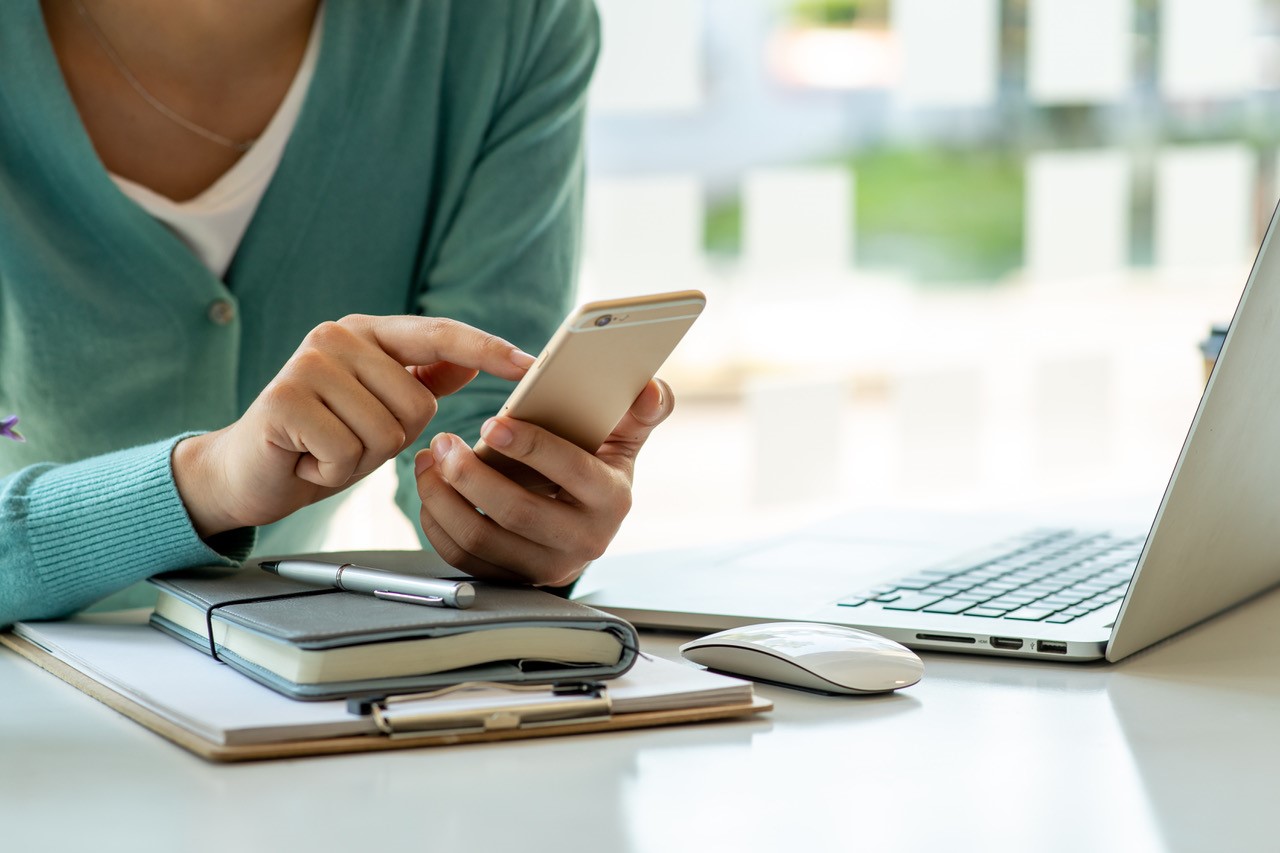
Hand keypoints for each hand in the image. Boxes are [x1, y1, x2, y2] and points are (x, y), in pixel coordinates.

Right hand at [174, 315, 534, 537]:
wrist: (246, 472)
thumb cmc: (320, 440)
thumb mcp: (379, 409)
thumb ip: (420, 380)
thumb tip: (468, 359)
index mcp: (368, 332)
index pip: (440, 334)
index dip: (488, 349)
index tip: (530, 365)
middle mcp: (337, 336)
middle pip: (418, 406)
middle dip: (391, 440)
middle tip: (346, 438)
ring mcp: (308, 363)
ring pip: (386, 433)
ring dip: (359, 459)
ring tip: (324, 448)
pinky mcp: (285, 399)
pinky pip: (348, 453)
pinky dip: (331, 471)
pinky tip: (305, 459)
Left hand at [413, 378, 674, 586]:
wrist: (584, 524)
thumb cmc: (596, 469)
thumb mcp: (624, 441)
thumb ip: (641, 411)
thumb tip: (651, 389)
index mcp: (613, 499)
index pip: (572, 471)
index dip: (530, 446)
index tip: (492, 422)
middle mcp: (584, 540)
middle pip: (516, 511)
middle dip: (471, 474)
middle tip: (445, 441)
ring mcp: (546, 566)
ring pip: (481, 539)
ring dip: (444, 498)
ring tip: (430, 460)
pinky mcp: (513, 580)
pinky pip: (464, 559)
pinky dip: (438, 524)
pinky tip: (431, 491)